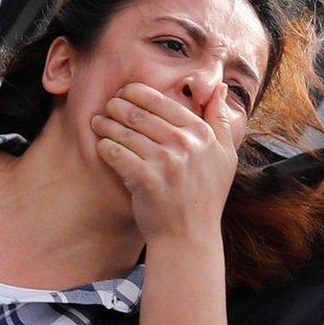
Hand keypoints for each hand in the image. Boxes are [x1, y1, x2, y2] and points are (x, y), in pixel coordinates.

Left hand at [91, 82, 237, 245]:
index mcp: (202, 134)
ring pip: (124, 131)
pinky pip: (115, 152)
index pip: (162, 101)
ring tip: (98, 122)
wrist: (189, 237)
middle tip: (108, 106)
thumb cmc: (205, 196)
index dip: (138, 92)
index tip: (125, 92)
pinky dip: (104, 146)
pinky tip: (101, 145)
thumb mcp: (225, 157)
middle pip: (139, 113)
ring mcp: (165, 161)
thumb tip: (221, 87)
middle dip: (118, 105)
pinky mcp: (145, 178)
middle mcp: (185, 144)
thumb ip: (221, 120)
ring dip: (107, 124)